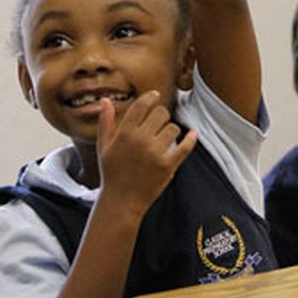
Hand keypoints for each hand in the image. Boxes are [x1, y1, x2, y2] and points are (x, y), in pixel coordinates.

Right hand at [94, 91, 196, 216]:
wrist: (121, 202)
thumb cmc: (111, 173)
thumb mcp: (103, 147)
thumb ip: (105, 122)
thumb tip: (105, 100)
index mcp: (124, 134)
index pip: (142, 105)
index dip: (151, 97)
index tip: (156, 96)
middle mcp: (140, 141)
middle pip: (161, 114)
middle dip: (161, 116)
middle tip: (159, 123)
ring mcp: (154, 153)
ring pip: (173, 128)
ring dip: (171, 131)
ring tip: (164, 139)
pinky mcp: (167, 166)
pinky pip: (185, 147)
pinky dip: (191, 139)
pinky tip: (193, 134)